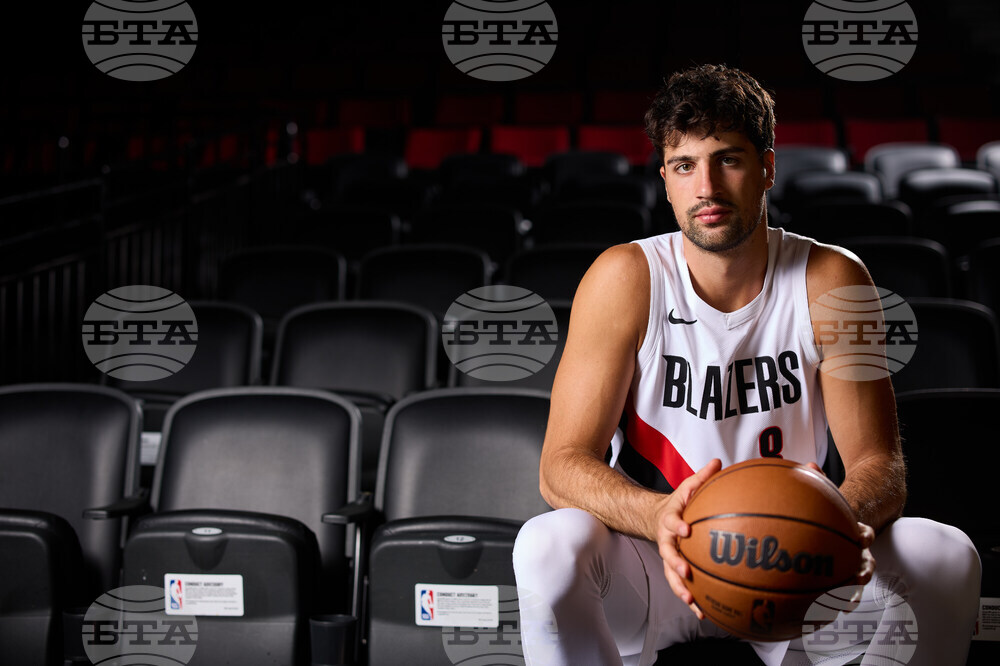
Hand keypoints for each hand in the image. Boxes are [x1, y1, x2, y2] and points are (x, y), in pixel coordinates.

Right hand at [653, 458, 722, 618]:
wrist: (656, 518)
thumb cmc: (679, 504)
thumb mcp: (687, 488)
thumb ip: (701, 477)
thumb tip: (718, 462)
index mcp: (670, 520)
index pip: (671, 521)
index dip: (677, 526)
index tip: (686, 530)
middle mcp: (666, 540)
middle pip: (667, 554)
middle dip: (675, 564)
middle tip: (686, 572)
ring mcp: (669, 556)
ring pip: (671, 575)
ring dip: (680, 588)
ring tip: (692, 602)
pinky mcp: (674, 569)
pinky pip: (681, 585)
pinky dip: (691, 600)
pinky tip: (703, 613)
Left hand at [804, 463, 875, 600]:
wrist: (871, 507)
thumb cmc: (843, 501)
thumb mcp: (834, 490)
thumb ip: (821, 480)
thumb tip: (808, 464)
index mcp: (857, 529)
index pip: (865, 533)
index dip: (864, 535)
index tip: (864, 536)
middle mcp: (859, 549)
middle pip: (866, 562)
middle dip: (862, 571)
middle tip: (858, 578)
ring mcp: (854, 562)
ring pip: (855, 580)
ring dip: (851, 593)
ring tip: (843, 606)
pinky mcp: (844, 572)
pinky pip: (838, 586)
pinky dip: (829, 597)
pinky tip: (814, 610)